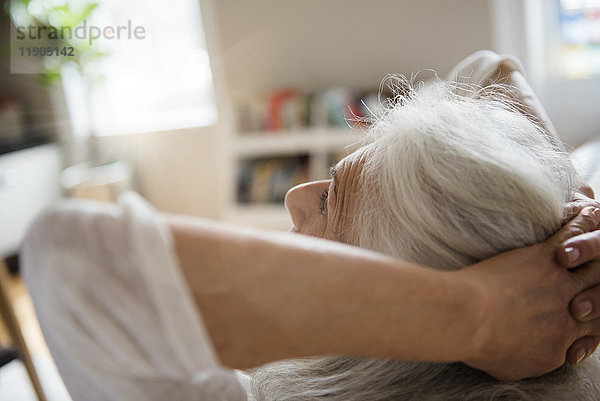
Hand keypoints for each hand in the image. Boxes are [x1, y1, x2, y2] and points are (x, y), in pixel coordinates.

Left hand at [460, 207, 599, 380]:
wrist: (468, 317)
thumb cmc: (478, 344)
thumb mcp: (509, 367)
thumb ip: (530, 359)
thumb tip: (531, 355)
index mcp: (562, 343)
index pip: (589, 332)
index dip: (590, 321)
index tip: (581, 314)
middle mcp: (571, 314)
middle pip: (599, 297)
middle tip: (597, 276)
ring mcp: (562, 284)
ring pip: (595, 269)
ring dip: (597, 253)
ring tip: (595, 243)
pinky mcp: (548, 258)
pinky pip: (574, 237)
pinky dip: (583, 225)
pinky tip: (586, 213)